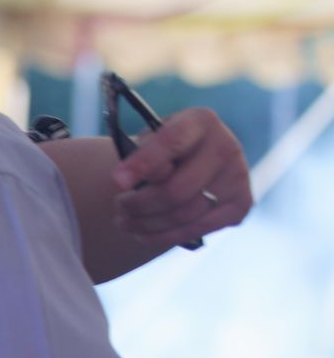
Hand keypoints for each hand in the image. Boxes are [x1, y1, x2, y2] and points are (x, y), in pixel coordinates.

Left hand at [112, 106, 251, 246]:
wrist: (191, 162)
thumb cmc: (161, 151)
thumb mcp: (148, 143)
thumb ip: (142, 156)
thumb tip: (128, 181)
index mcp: (201, 121)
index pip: (171, 142)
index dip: (142, 164)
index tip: (116, 182)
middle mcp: (226, 146)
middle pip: (176, 190)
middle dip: (138, 204)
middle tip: (118, 206)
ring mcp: (238, 177)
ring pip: (184, 214)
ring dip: (146, 224)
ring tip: (123, 222)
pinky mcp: (241, 204)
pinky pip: (196, 229)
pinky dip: (164, 236)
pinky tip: (143, 233)